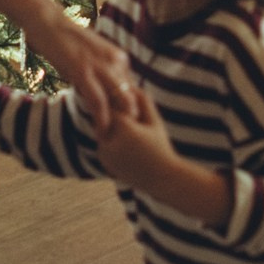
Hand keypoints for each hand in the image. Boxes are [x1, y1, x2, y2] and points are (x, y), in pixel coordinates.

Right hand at [30, 6, 138, 137]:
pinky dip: (102, 118)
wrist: (47, 21)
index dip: (130, 109)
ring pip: (120, 100)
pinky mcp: (83, 72)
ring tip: (114, 141)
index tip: (127, 127)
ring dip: (119, 123)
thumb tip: (98, 94)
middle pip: (132, 96)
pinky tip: (101, 131)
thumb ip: (98, 73)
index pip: (133, 88)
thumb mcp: (89, 56)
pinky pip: (99, 101)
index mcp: (119, 58)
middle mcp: (115, 61)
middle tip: (124, 138)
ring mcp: (100, 66)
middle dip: (130, 118)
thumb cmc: (65, 40)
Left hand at [91, 87, 231, 222]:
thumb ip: (143, 100)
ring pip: (101, 132)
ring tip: (115, 118)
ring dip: (108, 125)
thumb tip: (130, 84)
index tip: (115, 90)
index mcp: (124, 130)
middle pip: (103, 118)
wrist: (162, 179)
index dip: (114, 98)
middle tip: (109, 99)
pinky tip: (118, 137)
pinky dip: (109, 139)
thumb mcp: (155, 121)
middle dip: (109, 112)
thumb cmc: (161, 147)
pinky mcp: (104, 163)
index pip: (111, 105)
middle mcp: (111, 143)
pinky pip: (103, 145)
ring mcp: (105, 155)